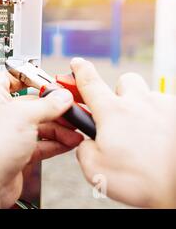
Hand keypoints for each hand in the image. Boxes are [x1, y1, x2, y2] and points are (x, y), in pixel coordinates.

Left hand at [0, 71, 83, 208]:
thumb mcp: (24, 116)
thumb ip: (47, 104)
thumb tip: (62, 96)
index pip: (11, 76)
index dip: (31, 77)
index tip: (50, 82)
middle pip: (31, 102)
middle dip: (53, 107)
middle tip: (72, 109)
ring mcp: (8, 133)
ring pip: (38, 124)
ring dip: (58, 127)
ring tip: (75, 130)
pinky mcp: (16, 152)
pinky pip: (39, 143)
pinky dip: (54, 142)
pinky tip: (69, 142)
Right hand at [72, 58, 175, 207]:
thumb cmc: (139, 180)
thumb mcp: (94, 169)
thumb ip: (83, 149)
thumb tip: (88, 143)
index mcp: (112, 112)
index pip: (90, 82)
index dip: (80, 70)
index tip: (77, 63)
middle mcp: (138, 103)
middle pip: (125, 81)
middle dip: (120, 93)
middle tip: (120, 114)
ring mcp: (163, 106)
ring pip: (149, 96)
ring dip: (143, 109)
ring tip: (145, 134)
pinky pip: (168, 109)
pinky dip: (162, 121)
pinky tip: (161, 140)